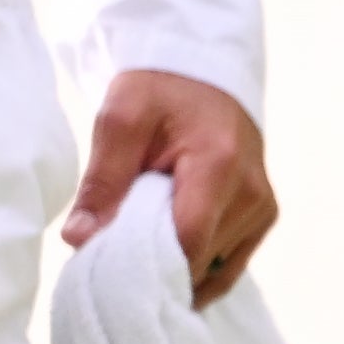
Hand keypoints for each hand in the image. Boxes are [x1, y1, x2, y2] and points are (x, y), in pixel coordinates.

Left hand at [62, 67, 275, 304]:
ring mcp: (262, 207)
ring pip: (210, 269)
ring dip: (173, 268)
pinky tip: (168, 262)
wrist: (202, 71)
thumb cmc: (160, 92)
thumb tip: (80, 239)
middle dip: (153, 267)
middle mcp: (251, 192)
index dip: (144, 263)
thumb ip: (101, 182)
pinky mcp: (263, 215)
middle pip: (197, 259)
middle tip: (113, 255)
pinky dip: (194, 271)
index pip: (187, 240)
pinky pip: (227, 268)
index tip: (104, 264)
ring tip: (142, 244)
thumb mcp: (120, 120)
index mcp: (220, 163)